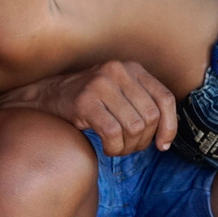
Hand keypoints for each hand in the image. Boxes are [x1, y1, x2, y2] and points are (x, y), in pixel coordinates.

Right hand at [0, 60, 176, 154]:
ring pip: (133, 127)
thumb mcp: (121, 93)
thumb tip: (166, 138)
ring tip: (117, 148)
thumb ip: (143, 105)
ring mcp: (101, 84)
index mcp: (132, 68)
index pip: (165, 98)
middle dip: (143, 140)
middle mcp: (119, 71)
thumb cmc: (90, 100)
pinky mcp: (86, 101)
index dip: (169, 126)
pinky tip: (107, 148)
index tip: (163, 145)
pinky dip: (114, 148)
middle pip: (150, 117)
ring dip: (127, 147)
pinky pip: (113, 134)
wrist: (48, 95)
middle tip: (129, 146)